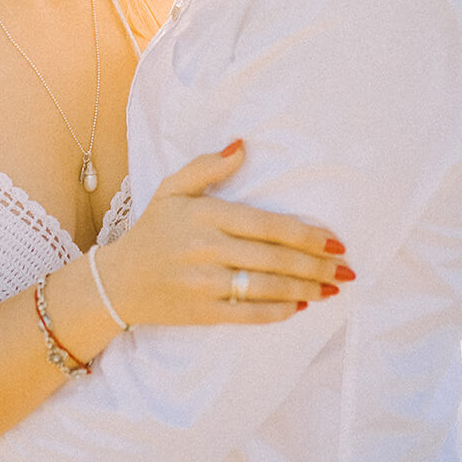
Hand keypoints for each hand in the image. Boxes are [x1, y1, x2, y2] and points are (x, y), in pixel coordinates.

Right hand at [96, 141, 349, 324]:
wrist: (117, 283)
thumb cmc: (152, 232)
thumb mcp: (171, 190)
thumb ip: (207, 167)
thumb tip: (243, 147)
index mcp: (206, 216)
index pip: (267, 226)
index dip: (306, 235)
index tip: (334, 242)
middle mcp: (207, 249)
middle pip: (275, 258)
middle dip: (316, 266)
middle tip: (345, 270)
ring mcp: (205, 284)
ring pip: (268, 288)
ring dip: (306, 289)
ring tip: (331, 289)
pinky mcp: (203, 312)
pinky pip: (250, 315)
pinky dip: (278, 312)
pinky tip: (299, 306)